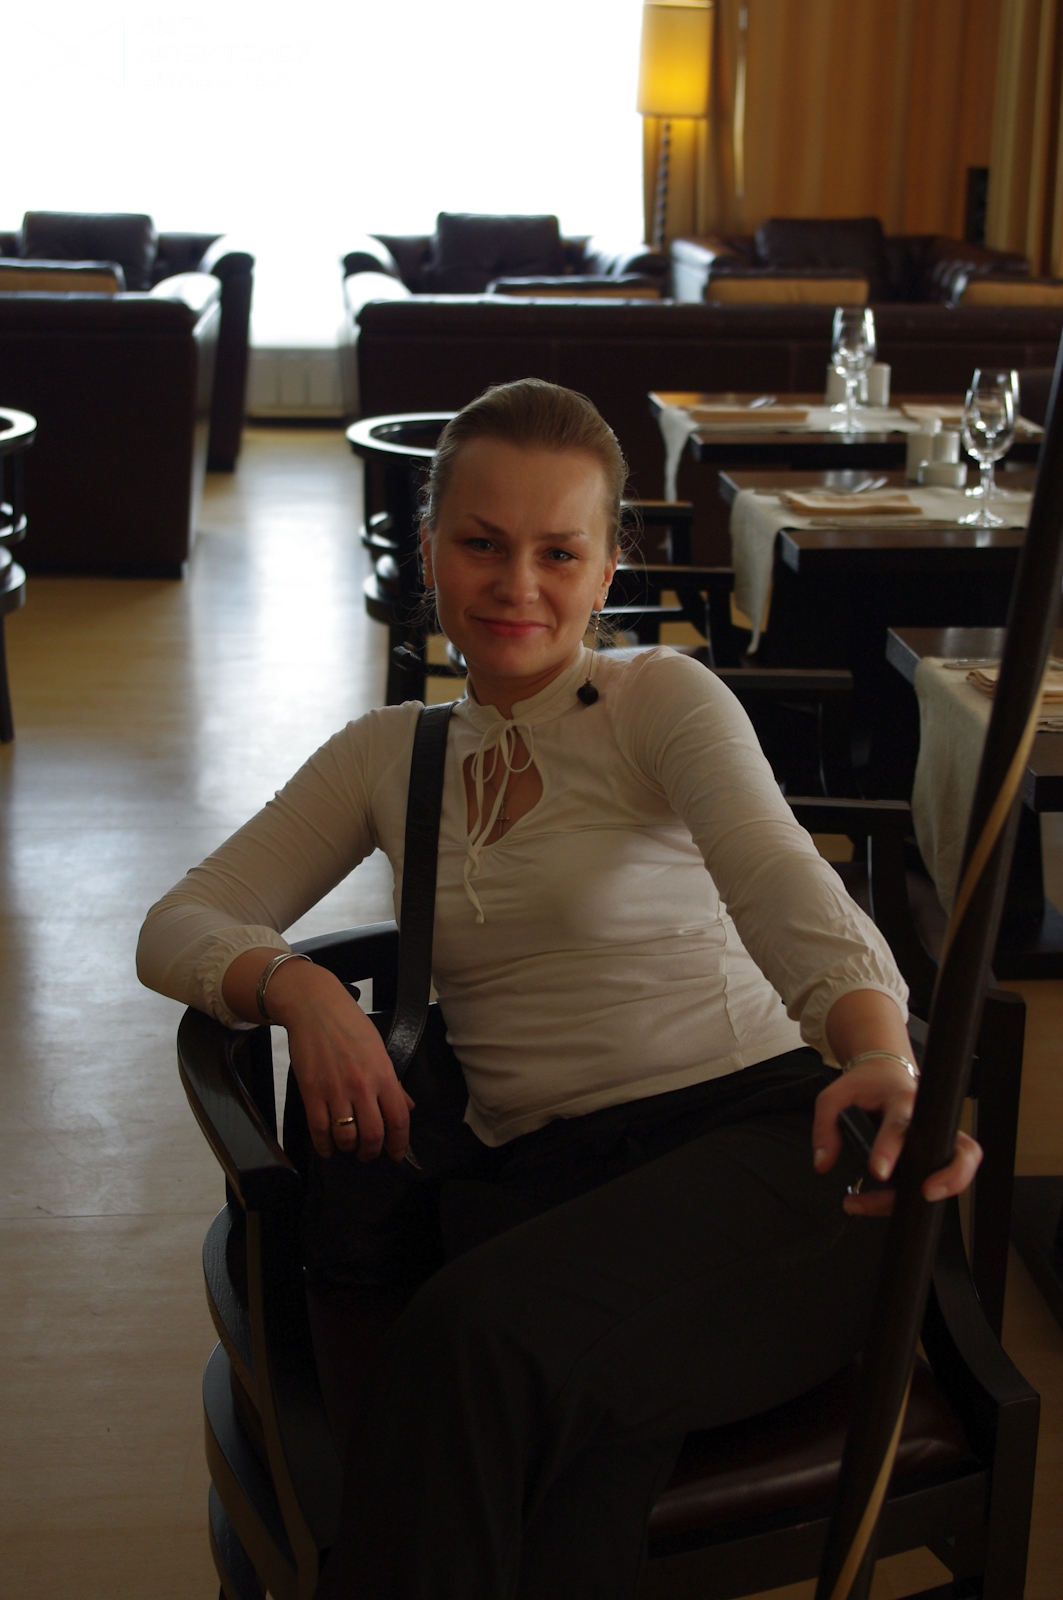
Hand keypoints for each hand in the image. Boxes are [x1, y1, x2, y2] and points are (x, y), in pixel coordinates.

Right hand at [258, 958, 413, 1162]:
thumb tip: (405, 1108)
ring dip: (349, 1148)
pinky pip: (319, 1130)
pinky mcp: (312, 1092)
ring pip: (346, 1137)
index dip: (399, 1144)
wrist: (314, 1008)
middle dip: (372, 1152)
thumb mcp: (379, 1050)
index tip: (397, 1154)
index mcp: (383, 1075)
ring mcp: (336, 1091)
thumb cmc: (349, 1025)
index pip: (398, 1120)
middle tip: (369, 1153)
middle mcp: (362, 1086)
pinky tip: (327, 1149)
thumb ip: (393, 1083)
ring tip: (348, 1147)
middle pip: (373, 1135)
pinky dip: (324, 1146)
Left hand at [811, 1058, 981, 1217]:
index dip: (890, 1149)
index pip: (900, 1125)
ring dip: (933, 1194)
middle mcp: (928, 1120)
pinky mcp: (936, 1154)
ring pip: (958, 1169)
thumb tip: (823, 1164)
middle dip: (949, 1176)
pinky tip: (878, 1203)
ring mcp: (938, 1139)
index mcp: (902, 1100)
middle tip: (925, 1194)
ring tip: (877, 1206)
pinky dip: (916, 1198)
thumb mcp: (833, 1098)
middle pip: (959, 1150)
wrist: (883, 1074)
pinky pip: (940, 1179)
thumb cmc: (863, 1086)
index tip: (878, 1172)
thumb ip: (825, 1129)